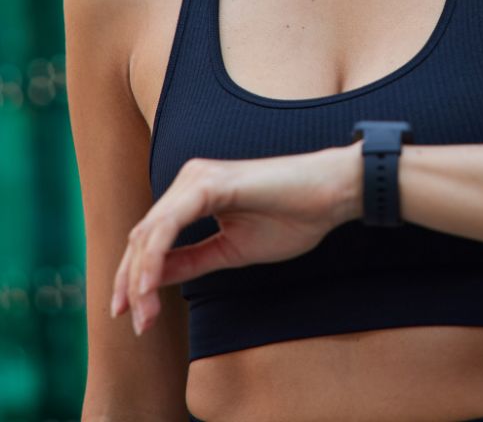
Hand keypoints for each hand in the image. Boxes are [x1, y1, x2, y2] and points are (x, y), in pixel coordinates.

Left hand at [111, 142, 362, 335]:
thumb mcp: (231, 251)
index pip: (152, 238)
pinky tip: (149, 286)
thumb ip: (191, 261)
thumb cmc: (292, 218)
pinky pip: (168, 225)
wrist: (330, 194)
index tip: (136, 318)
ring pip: (150, 232)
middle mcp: (190, 179)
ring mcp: (197, 178)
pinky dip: (153, 258)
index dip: (136, 279)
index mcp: (195, 193)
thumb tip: (150, 282)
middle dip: (131, 283)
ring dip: (139, 278)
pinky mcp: (208, 184)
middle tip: (135, 324)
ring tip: (143, 314)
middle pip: (143, 235)